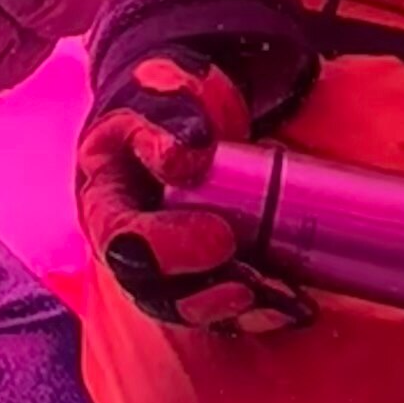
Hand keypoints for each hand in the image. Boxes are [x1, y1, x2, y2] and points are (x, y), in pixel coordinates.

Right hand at [75, 51, 315, 333]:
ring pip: (190, 308)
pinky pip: (222, 305)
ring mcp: (163, 266)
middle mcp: (127, 246)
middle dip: (203, 297)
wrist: (186, 107)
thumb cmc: (164, 95)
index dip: (168, 248)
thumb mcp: (157, 91)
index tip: (222, 237)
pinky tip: (298, 306)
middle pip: (154, 291)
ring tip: (282, 301)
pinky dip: (260, 310)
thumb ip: (163, 119)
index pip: (122, 240)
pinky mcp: (201, 274)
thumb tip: (183, 159)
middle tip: (250, 284)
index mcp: (105, 202)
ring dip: (237, 310)